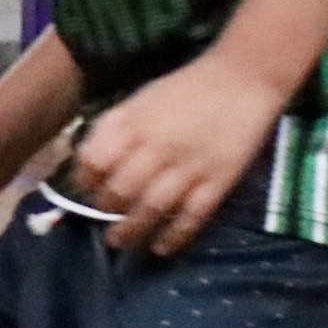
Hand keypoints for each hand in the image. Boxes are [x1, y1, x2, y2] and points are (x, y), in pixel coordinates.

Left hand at [71, 52, 286, 254]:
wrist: (244, 78)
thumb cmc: (187, 88)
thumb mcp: (141, 99)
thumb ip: (115, 127)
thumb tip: (87, 159)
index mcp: (134, 124)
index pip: (96, 160)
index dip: (84, 180)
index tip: (83, 190)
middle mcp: (157, 148)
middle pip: (121, 190)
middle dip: (105, 209)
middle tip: (102, 217)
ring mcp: (189, 167)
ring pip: (152, 208)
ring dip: (131, 230)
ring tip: (119, 241)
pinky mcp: (219, 181)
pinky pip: (192, 217)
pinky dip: (175, 236)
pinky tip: (161, 249)